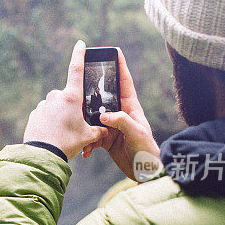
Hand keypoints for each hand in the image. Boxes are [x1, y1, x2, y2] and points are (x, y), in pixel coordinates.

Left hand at [23, 41, 106, 159]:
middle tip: (76, 126)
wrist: (42, 155)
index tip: (80, 43)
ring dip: (61, 117)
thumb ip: (99, 130)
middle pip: (69, 98)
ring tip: (64, 135)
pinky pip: (46, 115)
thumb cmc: (67, 143)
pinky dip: (51, 123)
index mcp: (71, 97)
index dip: (79, 55)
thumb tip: (106, 129)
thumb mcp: (88, 137)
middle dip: (73, 109)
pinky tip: (53, 136)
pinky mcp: (34, 114)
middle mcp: (55, 96)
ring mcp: (43, 105)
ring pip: (57, 108)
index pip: (76, 69)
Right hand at [86, 48, 160, 179]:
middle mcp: (121, 114)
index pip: (125, 83)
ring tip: (77, 123)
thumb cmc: (147, 151)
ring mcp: (112, 126)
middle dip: (93, 91)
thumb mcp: (137, 133)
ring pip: (94, 117)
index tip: (115, 51)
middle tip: (80, 83)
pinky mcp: (106, 139)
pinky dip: (87, 141)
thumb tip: (103, 115)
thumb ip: (121, 121)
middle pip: (104, 97)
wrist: (145, 173)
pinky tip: (85, 150)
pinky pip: (92, 135)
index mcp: (131, 108)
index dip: (121, 66)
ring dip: (86, 121)